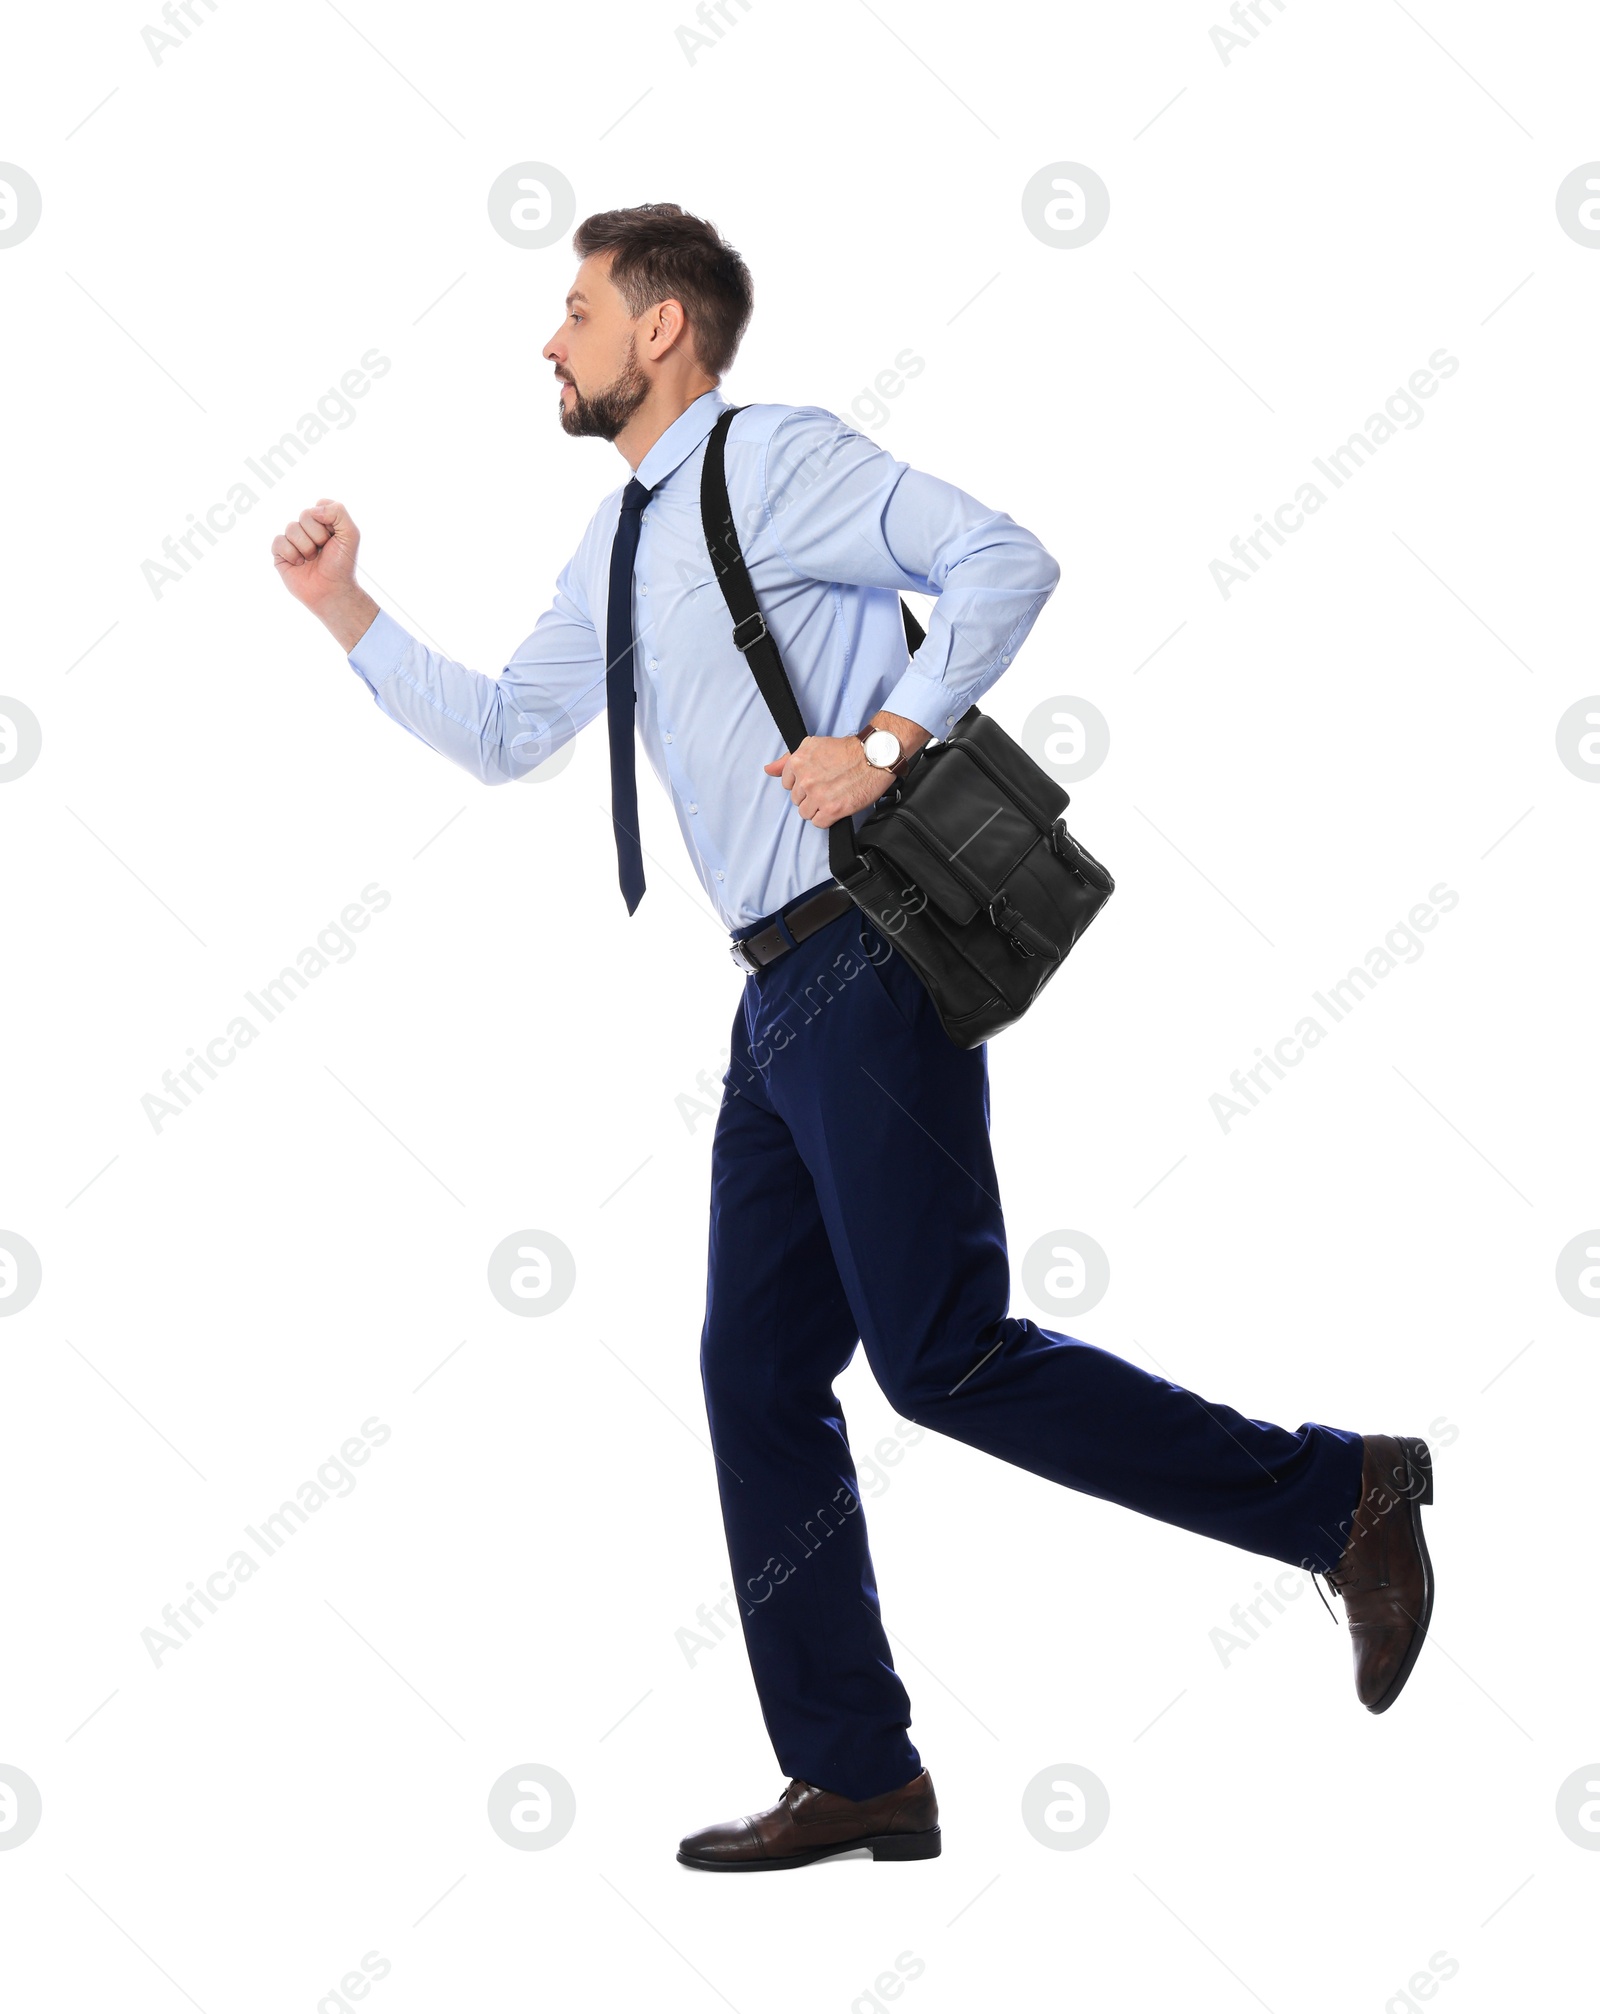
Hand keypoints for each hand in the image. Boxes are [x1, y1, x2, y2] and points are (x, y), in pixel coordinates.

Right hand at [271, 498, 377, 648]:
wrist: (332, 591)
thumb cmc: (342, 564)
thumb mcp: (351, 534)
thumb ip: (338, 511)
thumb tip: (313, 510)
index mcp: (324, 521)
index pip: (320, 504)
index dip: (328, 521)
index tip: (335, 537)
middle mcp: (308, 528)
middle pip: (305, 515)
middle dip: (318, 535)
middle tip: (323, 551)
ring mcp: (293, 540)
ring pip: (291, 528)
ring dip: (306, 547)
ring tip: (312, 559)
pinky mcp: (280, 553)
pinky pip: (279, 541)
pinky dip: (291, 554)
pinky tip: (299, 564)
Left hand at [763, 734, 894, 827]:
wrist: (874, 757)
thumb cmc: (847, 750)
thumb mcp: (813, 745)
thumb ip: (788, 760)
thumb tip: (769, 770)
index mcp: (797, 762)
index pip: (788, 785)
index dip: (803, 784)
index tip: (816, 780)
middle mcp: (805, 780)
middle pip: (797, 800)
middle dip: (811, 796)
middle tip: (828, 786)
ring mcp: (818, 796)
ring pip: (806, 813)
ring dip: (818, 808)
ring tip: (833, 796)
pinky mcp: (832, 810)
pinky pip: (818, 823)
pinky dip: (828, 818)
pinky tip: (837, 805)